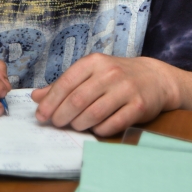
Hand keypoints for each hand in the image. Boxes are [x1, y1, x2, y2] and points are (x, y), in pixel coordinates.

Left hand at [31, 54, 176, 136]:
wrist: (155, 78)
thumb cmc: (116, 76)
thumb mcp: (90, 73)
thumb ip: (64, 85)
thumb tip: (36, 97)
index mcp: (94, 62)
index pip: (66, 82)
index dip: (51, 101)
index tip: (41, 115)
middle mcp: (110, 73)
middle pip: (78, 100)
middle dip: (62, 115)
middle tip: (56, 123)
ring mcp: (126, 89)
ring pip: (94, 113)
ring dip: (80, 124)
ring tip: (75, 125)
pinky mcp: (139, 106)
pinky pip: (113, 123)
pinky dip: (100, 129)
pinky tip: (95, 129)